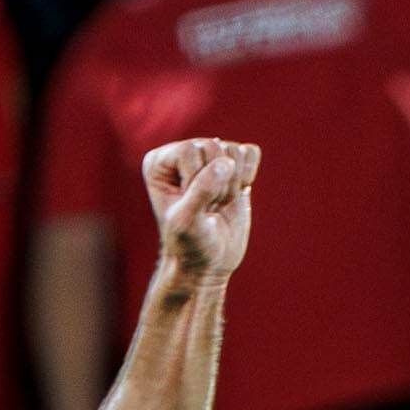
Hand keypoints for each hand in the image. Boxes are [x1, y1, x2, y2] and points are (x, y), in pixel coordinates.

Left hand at [142, 137, 258, 287]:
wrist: (208, 262)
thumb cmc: (189, 245)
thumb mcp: (188, 222)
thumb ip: (201, 191)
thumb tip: (225, 164)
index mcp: (158, 162)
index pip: (189, 151)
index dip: (197, 181)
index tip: (191, 208)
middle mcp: (182, 153)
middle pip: (214, 147)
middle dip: (217, 185)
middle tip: (207, 210)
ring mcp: (208, 156)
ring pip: (233, 151)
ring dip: (232, 185)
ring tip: (218, 205)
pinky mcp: (232, 163)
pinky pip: (250, 152)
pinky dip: (248, 175)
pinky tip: (235, 194)